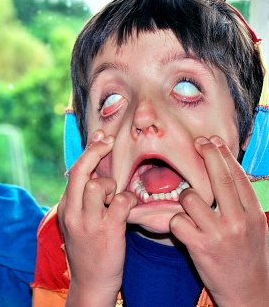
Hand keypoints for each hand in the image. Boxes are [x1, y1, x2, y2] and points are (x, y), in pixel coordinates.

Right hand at [58, 130, 136, 305]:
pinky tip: (131, 207)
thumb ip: (82, 199)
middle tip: (109, 141)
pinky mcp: (107, 231)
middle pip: (80, 171)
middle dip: (95, 151)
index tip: (101, 138)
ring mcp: (89, 222)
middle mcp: (73, 212)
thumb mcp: (77, 222)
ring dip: (112, 185)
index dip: (89, 151)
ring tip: (115, 197)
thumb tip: (94, 172)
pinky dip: (129, 200)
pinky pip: (121, 202)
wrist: (91, 282)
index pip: (74, 171)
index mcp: (65, 207)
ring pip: (97, 185)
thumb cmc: (88, 249)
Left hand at [170, 136, 268, 304]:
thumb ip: (241, 203)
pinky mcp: (200, 246)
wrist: (249, 293)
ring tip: (190, 209)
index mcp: (254, 214)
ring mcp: (219, 233)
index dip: (223, 155)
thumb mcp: (254, 228)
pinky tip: (183, 229)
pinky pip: (177, 220)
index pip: (237, 176)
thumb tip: (229, 174)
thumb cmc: (248, 257)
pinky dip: (176, 222)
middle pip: (218, 178)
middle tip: (198, 141)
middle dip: (207, 154)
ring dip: (185, 198)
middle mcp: (238, 220)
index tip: (213, 141)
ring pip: (191, 197)